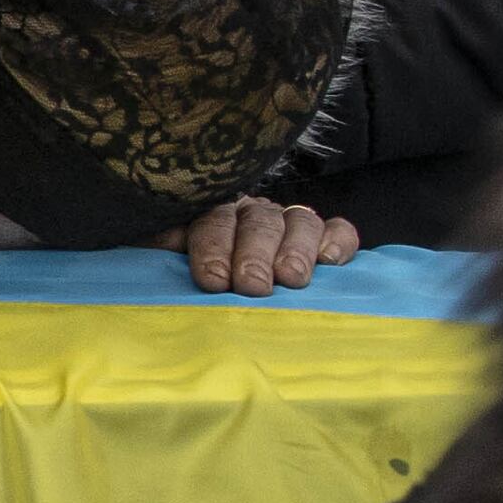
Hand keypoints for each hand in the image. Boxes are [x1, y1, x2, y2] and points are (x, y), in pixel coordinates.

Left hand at [167, 197, 359, 294]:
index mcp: (212, 213)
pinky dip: (337, 242)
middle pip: (259, 222)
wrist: (227, 289)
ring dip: (296, 250)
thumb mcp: (168, 262)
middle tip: (252, 284)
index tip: (213, 279)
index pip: (212, 220)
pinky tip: (329, 261)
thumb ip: (164, 246)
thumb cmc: (195, 280)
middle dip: (255, 254)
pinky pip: (339, 231)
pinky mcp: (325, 238)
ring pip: (300, 223)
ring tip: (291, 278)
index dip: (213, 248)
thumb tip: (168, 240)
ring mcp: (290, 223)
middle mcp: (253, 213)